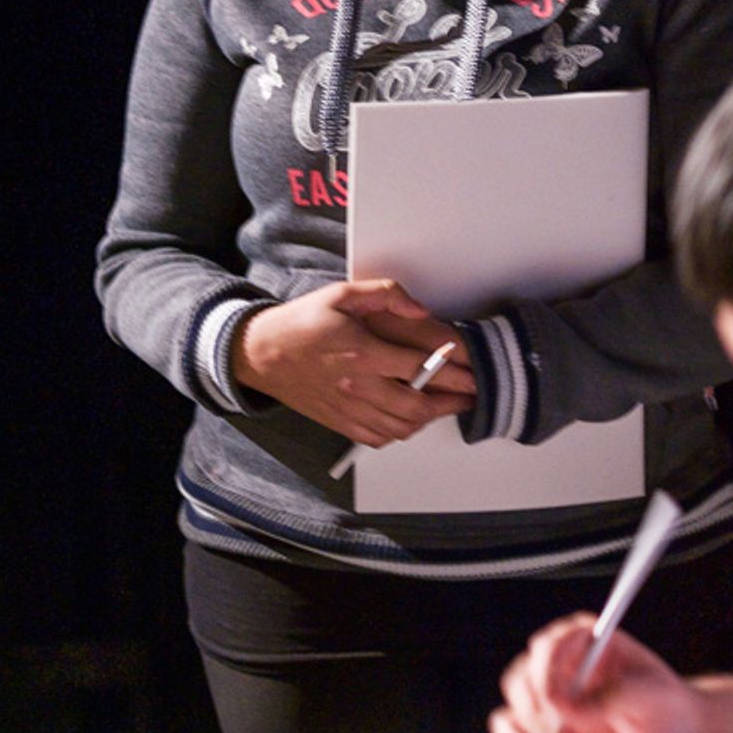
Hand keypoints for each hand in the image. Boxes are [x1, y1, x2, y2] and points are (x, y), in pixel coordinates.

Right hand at [232, 278, 474, 443]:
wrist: (260, 353)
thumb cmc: (301, 323)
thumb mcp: (342, 294)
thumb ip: (386, 294)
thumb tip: (420, 310)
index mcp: (361, 352)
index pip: (420, 366)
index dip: (453, 370)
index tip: (471, 371)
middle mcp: (356, 385)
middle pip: (417, 405)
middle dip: (451, 402)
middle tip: (469, 395)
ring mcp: (348, 408)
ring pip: (400, 426)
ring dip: (429, 419)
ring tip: (446, 406)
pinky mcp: (339, 422)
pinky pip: (378, 438)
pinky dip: (401, 432)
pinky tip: (411, 419)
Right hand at [489, 613, 706, 732]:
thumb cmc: (667, 708)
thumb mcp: (653, 697)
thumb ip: (612, 698)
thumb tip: (570, 708)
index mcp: (588, 639)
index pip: (549, 645)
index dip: (547, 674)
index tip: (561, 704)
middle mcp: (563, 662)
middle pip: (522, 676)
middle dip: (540, 712)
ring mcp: (550, 693)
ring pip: (514, 704)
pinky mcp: (544, 723)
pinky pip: (510, 728)